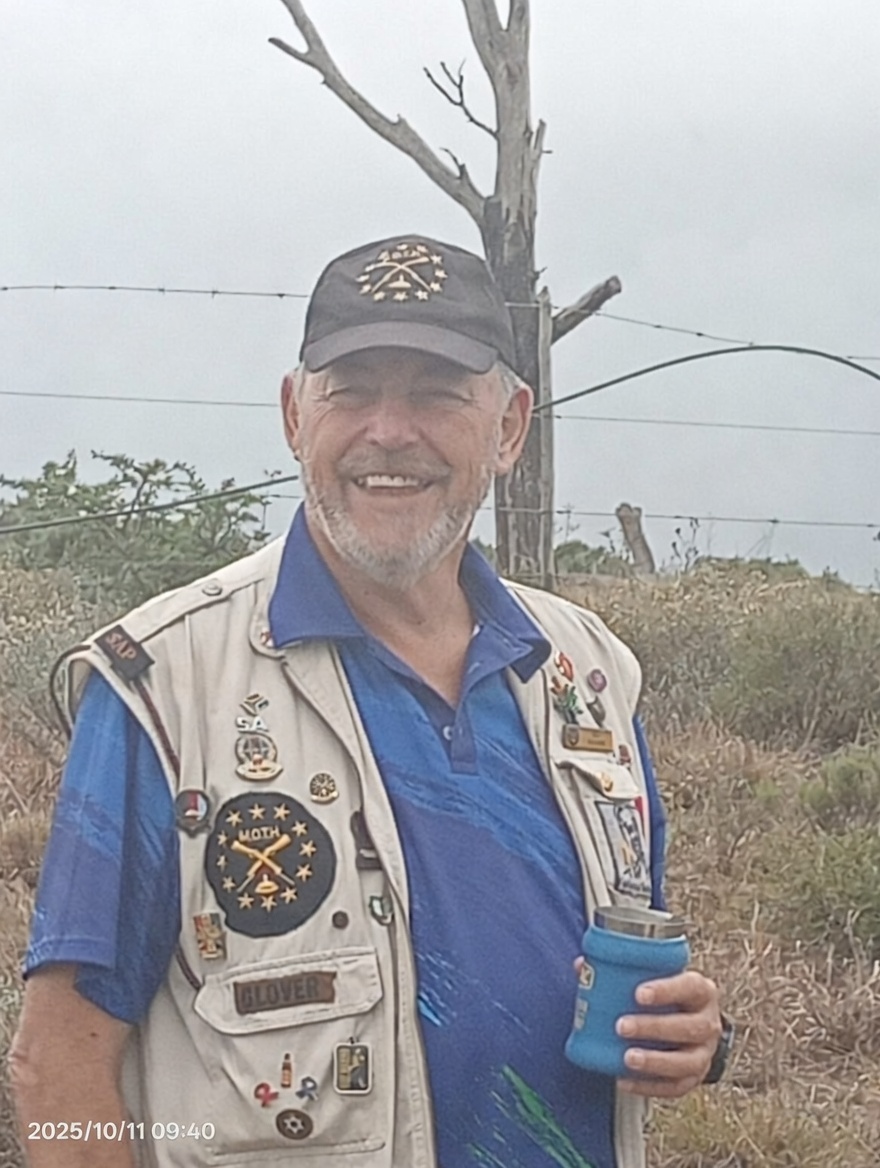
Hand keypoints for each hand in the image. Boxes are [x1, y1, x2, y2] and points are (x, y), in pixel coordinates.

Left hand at [614, 970, 721, 1097]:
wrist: (692, 1021)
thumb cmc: (668, 995)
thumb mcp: (656, 978)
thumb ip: (623, 971)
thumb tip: (582, 966)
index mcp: (700, 991)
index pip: (690, 987)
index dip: (666, 991)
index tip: (638, 994)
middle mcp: (709, 1022)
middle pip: (689, 1027)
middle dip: (654, 1028)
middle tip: (622, 1026)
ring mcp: (705, 1053)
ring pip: (686, 1062)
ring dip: (655, 1061)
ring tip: (627, 1058)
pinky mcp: (695, 1077)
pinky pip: (676, 1087)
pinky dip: (650, 1086)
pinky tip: (625, 1081)